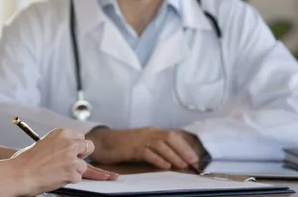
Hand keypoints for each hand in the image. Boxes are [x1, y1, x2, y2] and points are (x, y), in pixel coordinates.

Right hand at [10, 129, 114, 195]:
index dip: (77, 146)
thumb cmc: (27, 160)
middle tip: (73, 161)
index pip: (80, 137)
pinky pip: (78, 178)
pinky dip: (69, 180)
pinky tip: (57, 177)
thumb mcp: (45, 142)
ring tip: (58, 171)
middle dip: (83, 154)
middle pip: (89, 146)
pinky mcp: (72, 172)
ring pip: (84, 165)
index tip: (72, 151)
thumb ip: (60, 143)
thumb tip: (72, 148)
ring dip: (74, 170)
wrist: (20, 174)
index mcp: (62, 133)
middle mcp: (69, 143)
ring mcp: (71, 158)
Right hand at [87, 127, 205, 169]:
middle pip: (170, 138)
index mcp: (152, 132)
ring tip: (182, 165)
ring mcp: (139, 139)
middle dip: (183, 149)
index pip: (173, 136)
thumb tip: (174, 159)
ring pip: (160, 144)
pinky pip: (147, 152)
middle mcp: (148, 133)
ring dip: (173, 155)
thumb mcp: (143, 145)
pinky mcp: (131, 148)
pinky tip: (165, 165)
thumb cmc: (124, 146)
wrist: (104, 143)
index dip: (185, 147)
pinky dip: (157, 158)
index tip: (194, 158)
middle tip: (193, 161)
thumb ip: (157, 150)